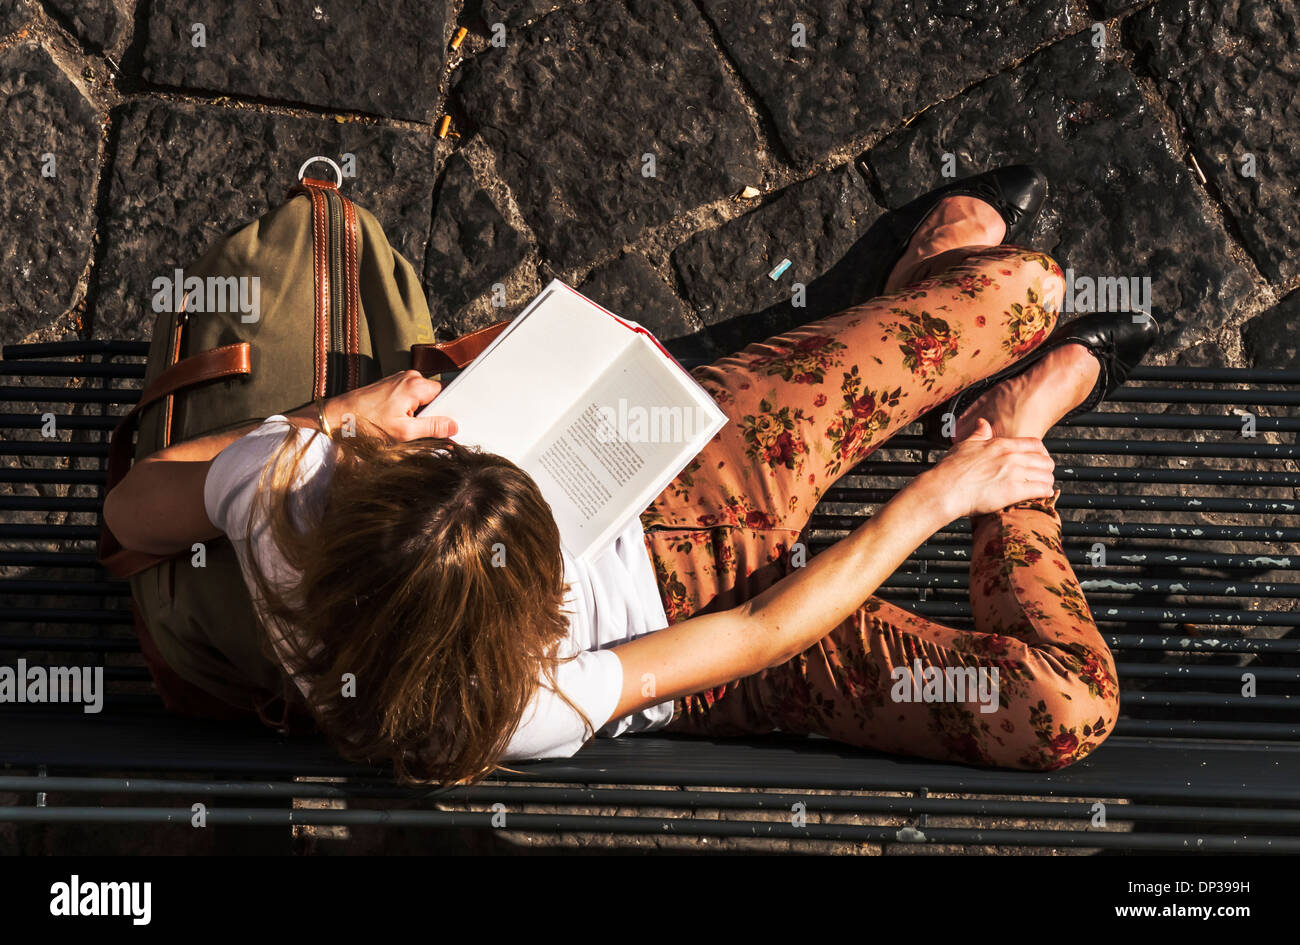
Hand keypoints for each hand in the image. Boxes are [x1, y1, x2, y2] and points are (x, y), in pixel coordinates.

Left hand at [323, 370, 457, 440]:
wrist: (338, 416)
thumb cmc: (367, 423)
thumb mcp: (404, 432)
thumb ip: (432, 428)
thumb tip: (452, 427)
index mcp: (416, 385)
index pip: (447, 392)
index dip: (450, 410)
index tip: (447, 424)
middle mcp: (410, 377)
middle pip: (435, 395)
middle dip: (433, 413)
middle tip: (419, 429)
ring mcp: (400, 379)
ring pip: (423, 397)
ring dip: (419, 413)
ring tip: (402, 424)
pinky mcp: (392, 384)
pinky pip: (411, 396)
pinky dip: (409, 410)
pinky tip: (396, 419)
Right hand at [924, 418, 1054, 520]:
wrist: (946, 489)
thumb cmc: (951, 469)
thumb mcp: (966, 444)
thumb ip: (979, 433)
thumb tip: (983, 423)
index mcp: (1002, 445)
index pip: (1034, 444)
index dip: (1042, 452)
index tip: (1040, 458)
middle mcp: (1012, 457)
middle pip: (1044, 460)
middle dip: (1047, 468)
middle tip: (1044, 473)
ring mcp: (1014, 474)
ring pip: (1045, 475)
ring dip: (1047, 481)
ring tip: (1044, 485)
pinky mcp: (1014, 492)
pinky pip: (1040, 490)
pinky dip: (1045, 492)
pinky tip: (1044, 494)